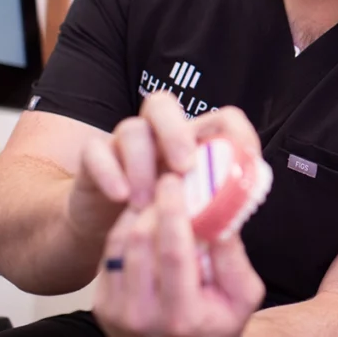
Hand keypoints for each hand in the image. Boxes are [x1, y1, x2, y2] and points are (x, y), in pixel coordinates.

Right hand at [66, 92, 261, 241]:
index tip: (244, 161)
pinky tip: (120, 197)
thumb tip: (237, 210)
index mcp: (193, 144)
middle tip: (184, 168)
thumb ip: (214, 205)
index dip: (236, 132)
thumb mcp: (192, 214)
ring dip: (141, 165)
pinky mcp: (93, 159)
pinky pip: (95, 151)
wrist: (106, 233)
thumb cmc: (160, 218)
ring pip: (131, 129)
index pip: (219, 118)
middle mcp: (158, 135)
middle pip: (163, 105)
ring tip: (145, 202)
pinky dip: (109, 172)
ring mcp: (122, 144)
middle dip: (176, 133)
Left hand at [94, 173, 265, 336]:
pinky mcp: (103, 305)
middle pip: (140, 243)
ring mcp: (118, 312)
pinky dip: (127, 231)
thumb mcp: (243, 297)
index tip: (176, 181)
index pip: (173, 253)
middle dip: (154, 204)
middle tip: (168, 182)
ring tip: (158, 198)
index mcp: (183, 316)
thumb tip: (221, 217)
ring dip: (139, 214)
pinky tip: (145, 222)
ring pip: (121, 244)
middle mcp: (143, 316)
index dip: (173, 212)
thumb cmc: (216, 325)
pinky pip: (111, 255)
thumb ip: (234, 259)